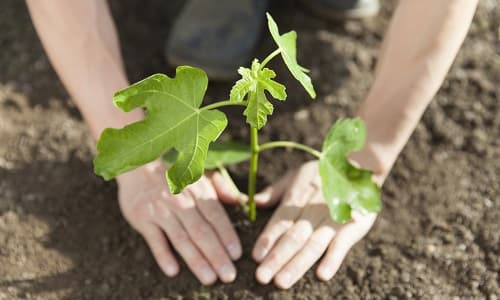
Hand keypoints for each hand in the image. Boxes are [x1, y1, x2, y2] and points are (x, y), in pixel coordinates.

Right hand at [116, 160, 241, 284]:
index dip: (227, 236)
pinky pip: (154, 239)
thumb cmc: (177, 178)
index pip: (216, 216)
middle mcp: (181, 201)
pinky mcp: (142, 218)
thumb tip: (241, 200)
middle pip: (201, 231)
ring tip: (209, 278)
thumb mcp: (200, 178)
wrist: (139, 168)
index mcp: (198, 191)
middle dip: (216, 255)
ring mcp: (161, 210)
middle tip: (228, 275)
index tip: (237, 255)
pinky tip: (173, 271)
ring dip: (196, 260)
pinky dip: (163, 255)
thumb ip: (222, 189)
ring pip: (181, 238)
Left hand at [252, 161, 379, 288]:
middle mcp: (312, 212)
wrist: (360, 166)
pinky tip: (323, 275)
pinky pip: (342, 245)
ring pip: (312, 245)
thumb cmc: (322, 173)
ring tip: (282, 281)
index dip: (267, 239)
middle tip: (262, 276)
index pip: (279, 222)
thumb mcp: (296, 175)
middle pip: (293, 238)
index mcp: (297, 199)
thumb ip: (275, 191)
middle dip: (277, 258)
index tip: (255, 257)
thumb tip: (253, 201)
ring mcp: (332, 221)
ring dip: (297, 264)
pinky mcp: (352, 227)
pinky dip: (333, 259)